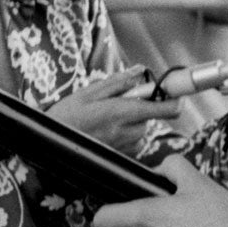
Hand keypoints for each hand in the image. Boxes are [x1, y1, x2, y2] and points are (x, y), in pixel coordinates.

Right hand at [49, 68, 170, 152]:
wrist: (52, 149)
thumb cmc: (67, 118)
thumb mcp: (88, 93)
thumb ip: (119, 82)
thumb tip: (141, 70)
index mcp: (125, 112)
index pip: (168, 108)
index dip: (175, 98)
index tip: (174, 90)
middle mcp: (132, 131)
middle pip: (151, 114)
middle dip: (139, 106)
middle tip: (115, 103)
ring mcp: (130, 146)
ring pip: (141, 126)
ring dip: (129, 120)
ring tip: (103, 120)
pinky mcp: (126, 156)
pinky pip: (133, 139)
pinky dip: (123, 133)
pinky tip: (103, 132)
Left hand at [92, 156, 227, 226]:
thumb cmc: (221, 218)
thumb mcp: (197, 180)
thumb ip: (171, 166)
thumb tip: (160, 170)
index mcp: (143, 218)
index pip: (101, 219)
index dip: (108, 209)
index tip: (123, 203)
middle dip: (141, 217)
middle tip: (170, 207)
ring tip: (190, 223)